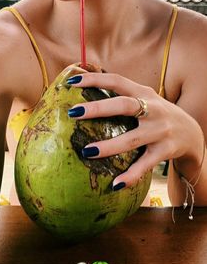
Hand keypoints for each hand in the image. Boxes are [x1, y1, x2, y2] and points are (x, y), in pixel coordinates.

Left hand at [67, 72, 198, 189]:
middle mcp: (153, 109)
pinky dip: (131, 175)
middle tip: (74, 113)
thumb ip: (122, 95)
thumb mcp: (145, 98)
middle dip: (98, 108)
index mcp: (144, 93)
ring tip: (87, 151)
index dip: (95, 79)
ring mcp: (160, 130)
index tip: (72, 81)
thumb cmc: (156, 114)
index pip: (117, 81)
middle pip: (124, 106)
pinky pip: (145, 164)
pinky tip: (115, 184)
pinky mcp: (165, 151)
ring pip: (132, 139)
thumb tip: (85, 89)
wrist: (191, 132)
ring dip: (109, 146)